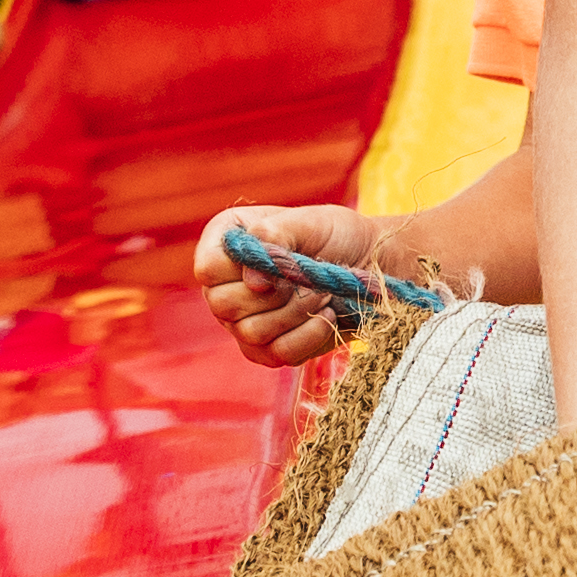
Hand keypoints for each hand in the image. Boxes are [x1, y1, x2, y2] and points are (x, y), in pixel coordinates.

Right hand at [195, 202, 399, 367]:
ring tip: (322, 292)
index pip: (207, 267)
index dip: (239, 270)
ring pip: (250, 332)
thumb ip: (273, 236)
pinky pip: (275, 354)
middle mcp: (225, 285)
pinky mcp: (265, 350)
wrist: (370, 269)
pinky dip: (308, 335)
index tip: (277, 265)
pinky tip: (328, 315)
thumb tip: (252, 280)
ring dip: (295, 313)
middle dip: (275, 293)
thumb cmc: (337, 237)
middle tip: (310, 278)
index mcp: (226, 243)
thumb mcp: (308, 222)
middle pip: (223, 305)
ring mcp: (241, 321)